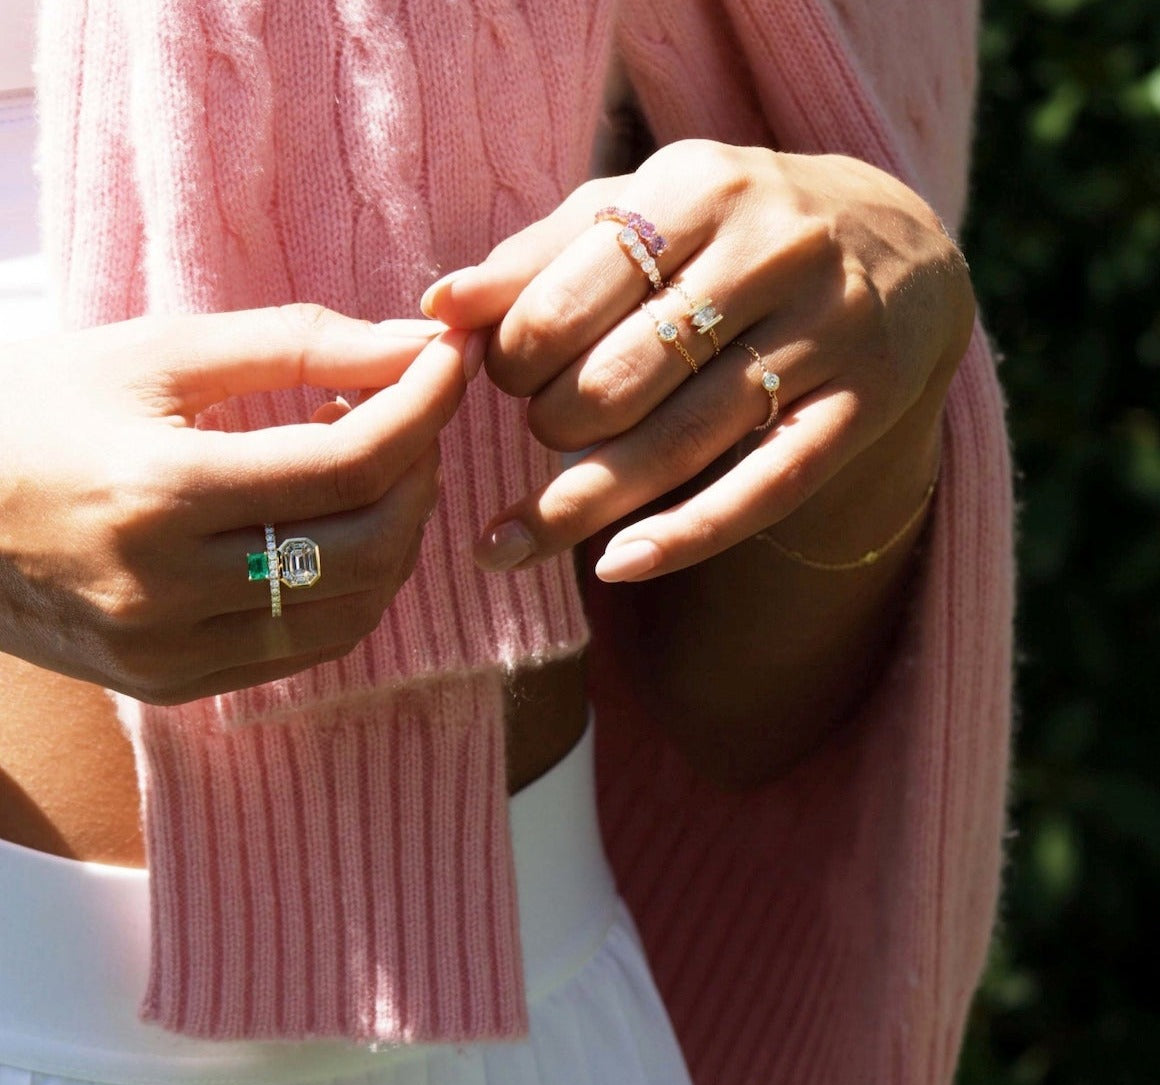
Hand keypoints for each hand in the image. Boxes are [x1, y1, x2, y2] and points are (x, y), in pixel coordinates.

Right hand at [0, 305, 476, 701]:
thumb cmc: (36, 409)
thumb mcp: (156, 353)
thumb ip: (296, 344)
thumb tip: (416, 350)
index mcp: (155, 493)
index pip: (347, 465)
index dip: (421, 409)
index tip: (449, 366)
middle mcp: (167, 592)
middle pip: (367, 548)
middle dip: (420, 475)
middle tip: (415, 418)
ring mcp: (170, 655)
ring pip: (353, 610)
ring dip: (397, 534)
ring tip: (376, 469)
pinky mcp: (173, 686)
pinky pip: (309, 648)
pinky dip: (353, 588)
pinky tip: (338, 530)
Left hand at [422, 140, 973, 579]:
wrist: (898, 246)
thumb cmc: (732, 230)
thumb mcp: (642, 213)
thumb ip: (540, 257)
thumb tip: (439, 307)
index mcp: (694, 188)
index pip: (563, 302)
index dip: (511, 362)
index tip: (508, 380)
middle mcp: (769, 250)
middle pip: (617, 381)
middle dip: (551, 427)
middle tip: (547, 430)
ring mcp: (826, 332)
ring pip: (681, 443)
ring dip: (583, 504)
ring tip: (515, 539)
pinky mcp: (861, 406)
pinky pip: (763, 488)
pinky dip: (685, 534)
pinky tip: (617, 566)